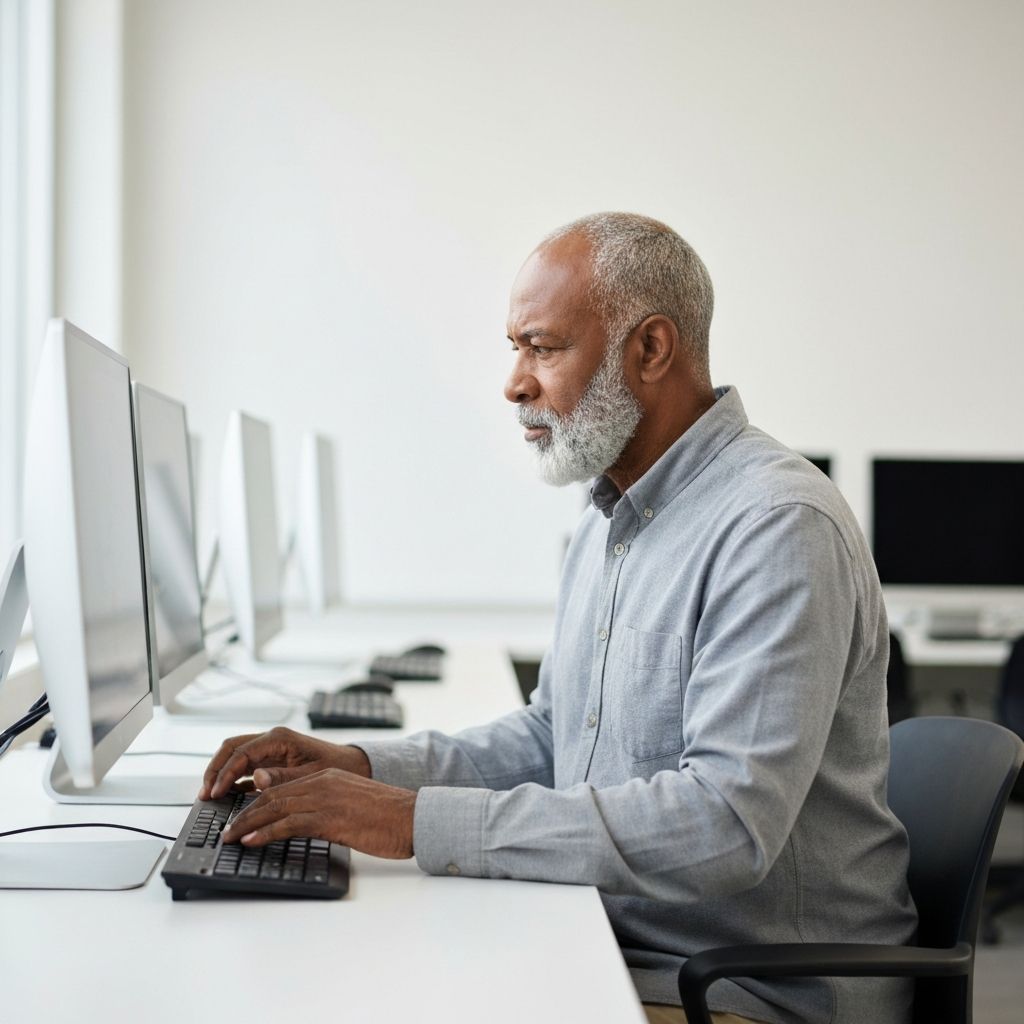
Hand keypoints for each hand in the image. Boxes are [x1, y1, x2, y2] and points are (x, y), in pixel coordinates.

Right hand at [199, 726, 370, 799]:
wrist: (352, 765)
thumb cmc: (335, 767)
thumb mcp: (311, 775)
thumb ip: (282, 777)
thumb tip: (255, 778)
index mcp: (279, 739)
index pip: (241, 752)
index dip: (225, 773)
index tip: (214, 793)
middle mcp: (271, 740)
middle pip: (232, 748)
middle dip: (215, 769)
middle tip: (205, 793)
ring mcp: (270, 749)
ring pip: (235, 755)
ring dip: (221, 773)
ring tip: (210, 796)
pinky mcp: (271, 760)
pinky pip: (244, 766)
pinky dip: (233, 779)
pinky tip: (226, 796)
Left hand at [219, 766, 416, 858]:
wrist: (413, 817)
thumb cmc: (387, 816)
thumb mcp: (351, 804)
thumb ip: (324, 804)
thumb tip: (300, 817)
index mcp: (328, 778)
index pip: (282, 787)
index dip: (256, 802)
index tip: (240, 818)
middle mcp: (323, 783)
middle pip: (272, 794)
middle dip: (244, 813)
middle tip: (226, 830)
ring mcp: (326, 798)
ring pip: (275, 807)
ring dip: (247, 823)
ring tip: (230, 837)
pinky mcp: (330, 818)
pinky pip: (289, 823)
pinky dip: (265, 833)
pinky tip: (252, 842)